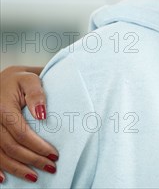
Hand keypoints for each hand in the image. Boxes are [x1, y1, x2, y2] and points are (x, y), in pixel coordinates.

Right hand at [0, 66, 58, 183]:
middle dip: (31, 159)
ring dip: (17, 168)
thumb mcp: (29, 79)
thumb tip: (41, 115)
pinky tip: (4, 179)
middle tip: (50, 167)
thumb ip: (36, 94)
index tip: (54, 154)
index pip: (20, 133)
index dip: (37, 146)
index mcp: (3, 108)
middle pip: (11, 147)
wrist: (2, 80)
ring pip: (0, 154)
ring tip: (35, 176)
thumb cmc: (19, 80)